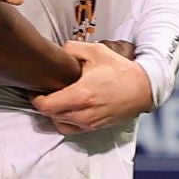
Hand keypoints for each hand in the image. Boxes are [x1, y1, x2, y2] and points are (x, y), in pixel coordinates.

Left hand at [30, 41, 154, 132]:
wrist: (143, 89)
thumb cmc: (121, 71)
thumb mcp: (96, 51)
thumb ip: (72, 49)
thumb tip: (58, 53)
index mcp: (81, 95)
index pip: (45, 105)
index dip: (36, 98)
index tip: (37, 89)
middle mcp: (83, 113)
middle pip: (49, 115)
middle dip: (44, 103)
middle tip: (45, 91)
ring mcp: (89, 123)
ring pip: (58, 123)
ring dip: (54, 113)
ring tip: (57, 100)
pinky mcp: (94, 128)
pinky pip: (70, 129)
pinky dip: (65, 121)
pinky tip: (68, 109)